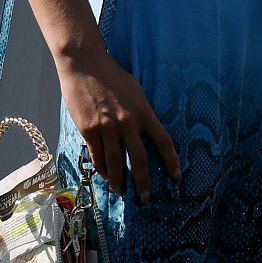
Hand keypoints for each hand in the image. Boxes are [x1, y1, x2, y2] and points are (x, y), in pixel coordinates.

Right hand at [57, 46, 180, 200]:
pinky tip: (105, 176)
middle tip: (146, 197)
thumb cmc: (112, 75)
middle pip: (139, 160)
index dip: (172, 161)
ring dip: (119, 181)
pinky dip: (102, 168)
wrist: (84, 65)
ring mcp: (106, 128)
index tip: (176, 176)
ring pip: (115, 163)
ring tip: (121, 192)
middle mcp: (127, 123)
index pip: (163, 141)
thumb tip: (147, 129)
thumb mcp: (136, 90)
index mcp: (144, 112)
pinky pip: (97, 155)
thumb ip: (142, 111)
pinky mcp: (88, 129)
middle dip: (144, 182)